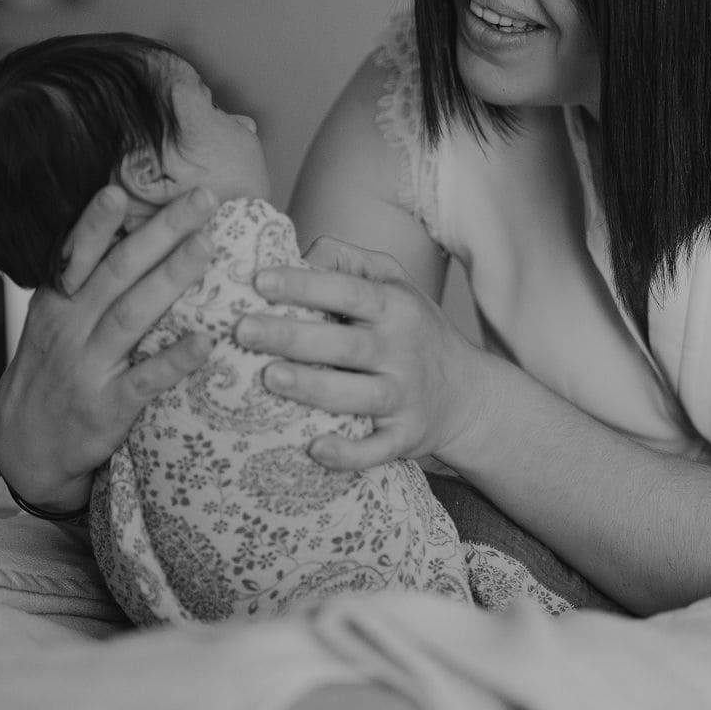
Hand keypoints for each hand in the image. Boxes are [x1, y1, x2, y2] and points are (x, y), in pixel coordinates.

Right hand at [0, 184, 217, 510]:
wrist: (25, 445)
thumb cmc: (52, 368)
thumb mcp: (53, 319)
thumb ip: (84, 278)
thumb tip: (128, 224)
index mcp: (57, 302)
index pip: (77, 254)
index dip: (97, 222)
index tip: (120, 188)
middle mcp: (70, 329)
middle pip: (118, 272)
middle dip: (160, 232)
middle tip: (201, 199)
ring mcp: (88, 368)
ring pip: (132, 316)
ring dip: (171, 279)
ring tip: (205, 247)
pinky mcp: (108, 407)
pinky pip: (145, 380)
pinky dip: (175, 359)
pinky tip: (205, 340)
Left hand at [235, 235, 481, 469]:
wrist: (467, 393)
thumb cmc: (412, 328)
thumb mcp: (393, 281)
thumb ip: (346, 260)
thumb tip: (296, 256)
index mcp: (395, 306)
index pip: (349, 291)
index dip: (305, 285)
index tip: (260, 281)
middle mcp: (402, 350)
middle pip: (346, 344)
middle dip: (294, 337)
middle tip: (244, 330)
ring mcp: (405, 396)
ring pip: (359, 396)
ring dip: (314, 388)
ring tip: (269, 378)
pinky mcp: (406, 436)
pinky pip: (377, 448)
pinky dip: (349, 453)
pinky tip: (316, 449)